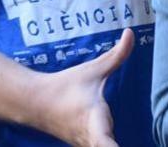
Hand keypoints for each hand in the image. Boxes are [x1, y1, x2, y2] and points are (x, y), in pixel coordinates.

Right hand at [31, 29, 133, 146]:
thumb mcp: (92, 70)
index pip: (103, 141)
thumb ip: (116, 55)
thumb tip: (131, 33)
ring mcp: (87, 145)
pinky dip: (109, 146)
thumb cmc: (66, 86)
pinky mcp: (86, 146)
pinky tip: (117, 144)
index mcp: (93, 119)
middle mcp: (90, 137)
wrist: (36, 103)